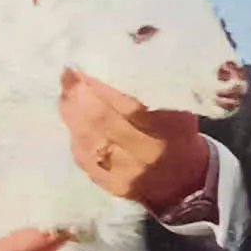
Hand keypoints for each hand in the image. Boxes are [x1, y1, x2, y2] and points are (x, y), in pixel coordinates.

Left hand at [58, 69, 210, 212]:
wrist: (185, 182)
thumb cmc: (179, 137)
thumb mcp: (178, 114)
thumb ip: (153, 96)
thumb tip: (118, 66)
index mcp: (164, 133)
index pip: (127, 108)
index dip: (100, 89)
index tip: (81, 71)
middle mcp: (143, 156)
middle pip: (101, 123)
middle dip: (79, 97)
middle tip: (66, 78)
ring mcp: (124, 174)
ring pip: (87, 140)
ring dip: (71, 115)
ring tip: (64, 95)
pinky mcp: (109, 185)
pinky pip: (84, 158)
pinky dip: (74, 136)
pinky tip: (70, 119)